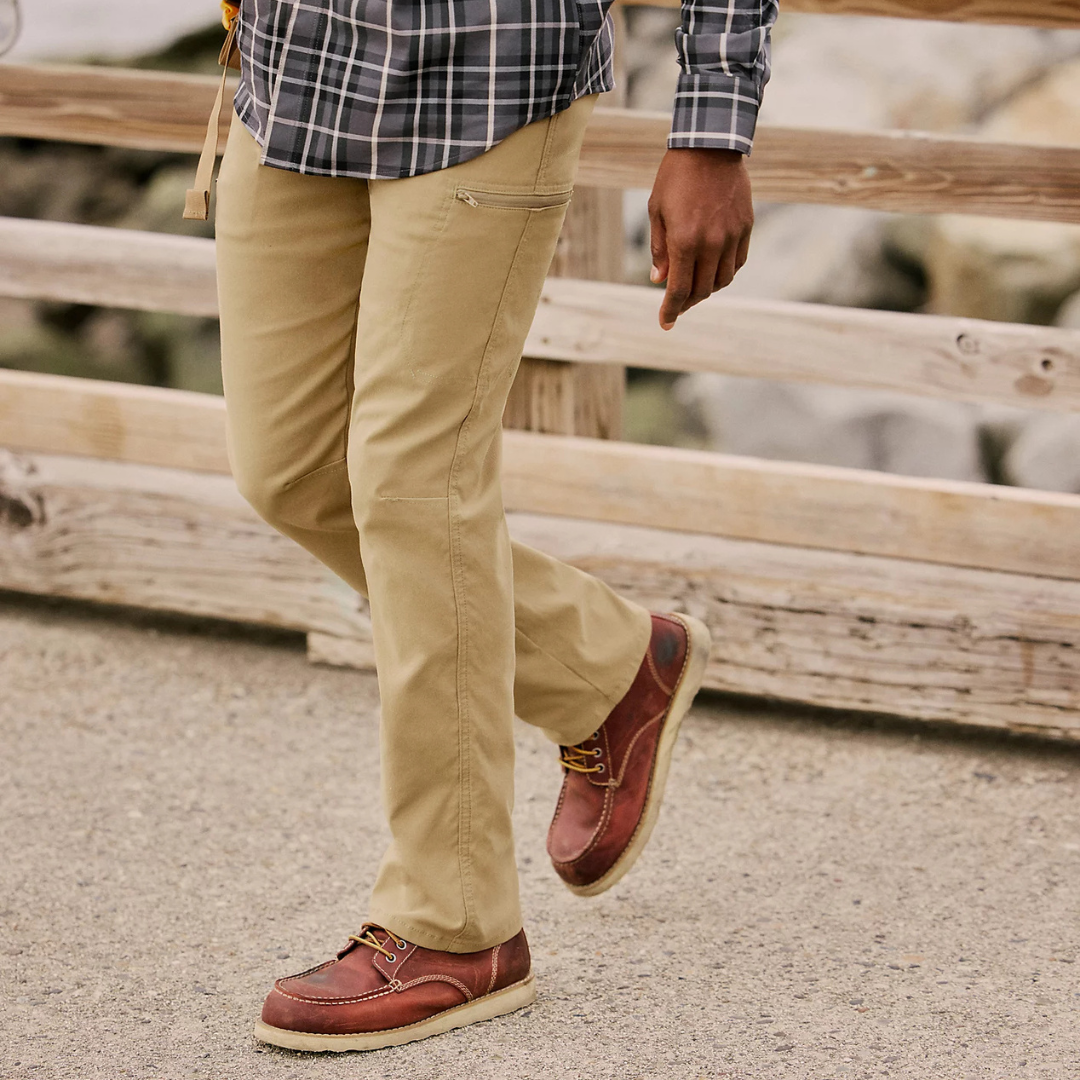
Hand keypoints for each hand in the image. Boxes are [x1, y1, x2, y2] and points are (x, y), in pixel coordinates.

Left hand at [648, 148, 753, 329]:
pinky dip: (725, 273)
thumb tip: (659, 280)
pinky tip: (713, 270)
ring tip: (695, 287)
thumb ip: (660, 249)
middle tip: (676, 304)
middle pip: (701, 290)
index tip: (665, 323)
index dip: (671, 311)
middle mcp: (711, 243)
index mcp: (684, 241)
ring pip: (722, 280)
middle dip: (687, 302)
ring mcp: (731, 236)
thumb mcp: (657, 212)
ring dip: (707, 289)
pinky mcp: (746, 227)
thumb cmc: (676, 177)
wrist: (710, 145)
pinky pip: (737, 262)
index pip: (678, 290)